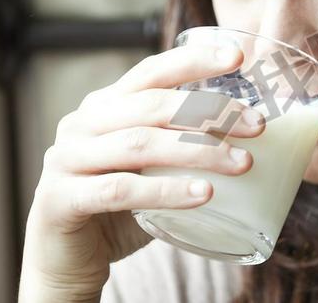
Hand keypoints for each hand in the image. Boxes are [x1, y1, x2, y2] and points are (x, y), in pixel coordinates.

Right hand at [18, 43, 264, 300]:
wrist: (68, 260)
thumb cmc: (121, 207)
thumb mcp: (151, 165)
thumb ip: (180, 142)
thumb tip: (248, 129)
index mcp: (106, 105)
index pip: (152, 71)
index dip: (194, 60)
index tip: (238, 57)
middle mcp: (83, 123)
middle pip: (152, 105)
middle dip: (211, 112)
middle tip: (256, 126)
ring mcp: (67, 159)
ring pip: (141, 144)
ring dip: (198, 151)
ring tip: (242, 163)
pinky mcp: (61, 200)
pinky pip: (120, 190)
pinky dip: (166, 191)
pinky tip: (203, 194)